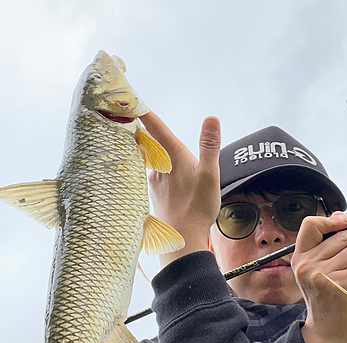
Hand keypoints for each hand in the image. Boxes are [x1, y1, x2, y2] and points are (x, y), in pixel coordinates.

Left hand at [140, 112, 221, 266]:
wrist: (182, 237)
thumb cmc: (198, 207)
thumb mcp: (210, 175)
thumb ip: (209, 146)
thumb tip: (211, 119)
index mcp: (174, 157)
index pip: (156, 128)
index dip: (145, 111)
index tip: (132, 97)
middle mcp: (159, 167)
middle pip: (146, 140)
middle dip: (141, 126)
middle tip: (130, 111)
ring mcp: (154, 180)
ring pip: (147, 157)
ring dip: (146, 146)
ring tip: (140, 136)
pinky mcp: (154, 193)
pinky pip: (150, 172)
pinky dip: (151, 165)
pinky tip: (156, 168)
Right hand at [291, 213, 346, 342]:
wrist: (327, 335)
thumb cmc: (327, 305)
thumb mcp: (317, 275)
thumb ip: (326, 251)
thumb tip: (342, 221)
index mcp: (300, 259)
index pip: (310, 226)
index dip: (332, 219)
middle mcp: (308, 266)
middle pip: (342, 236)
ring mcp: (323, 276)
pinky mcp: (341, 286)